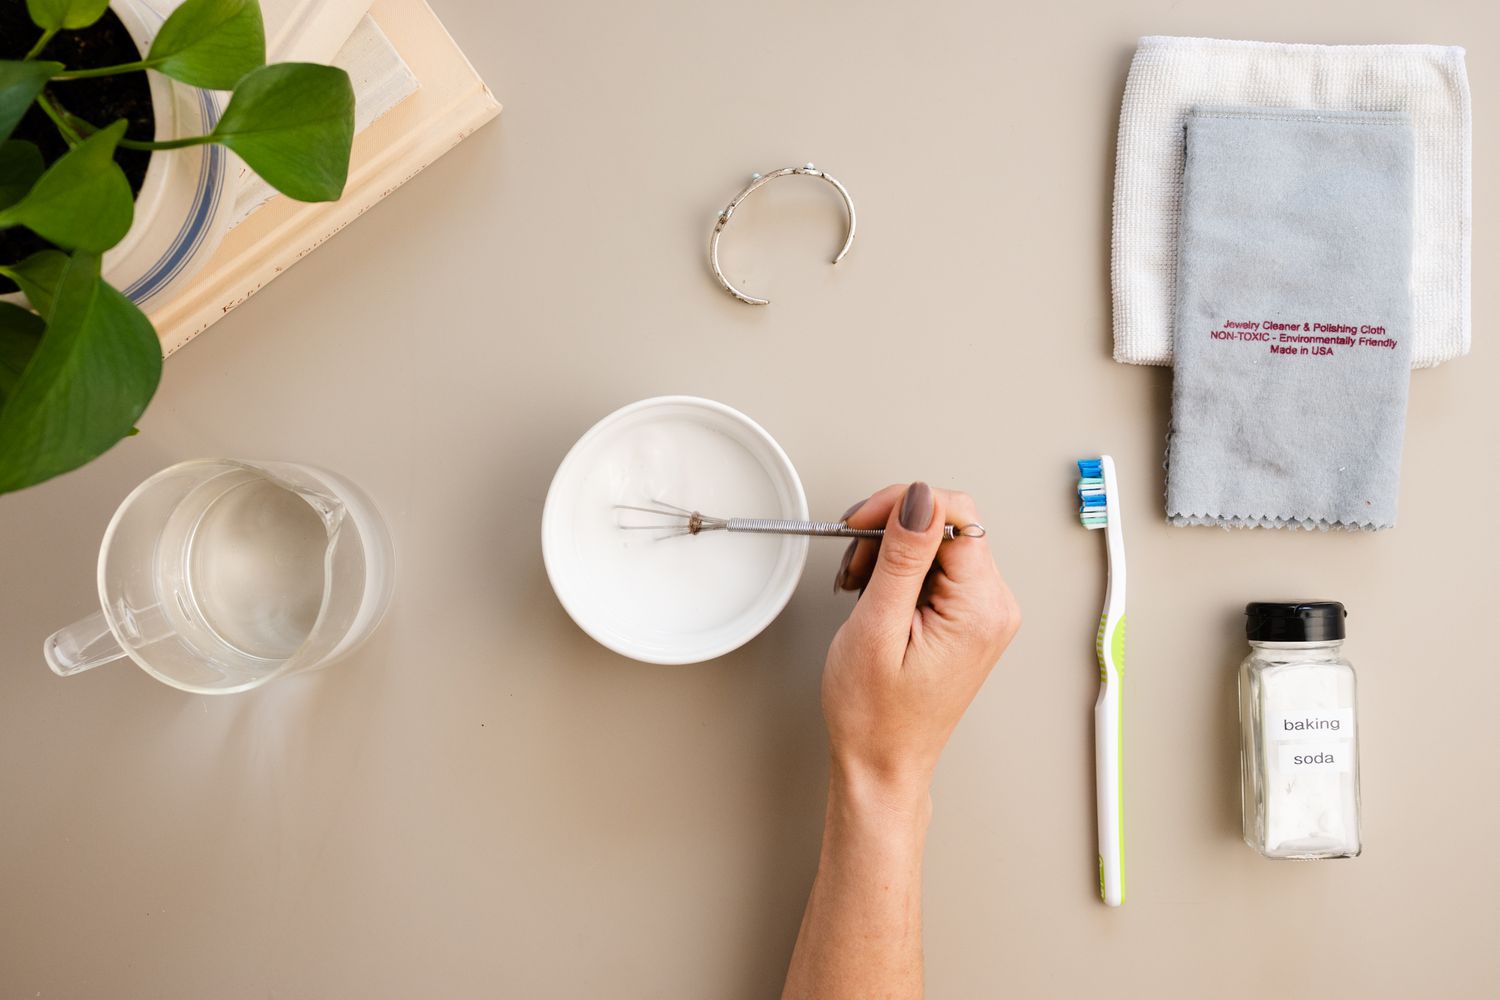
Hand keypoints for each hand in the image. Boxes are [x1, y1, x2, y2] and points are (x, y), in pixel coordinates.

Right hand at [823, 482, 1019, 802]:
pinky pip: (936, 568)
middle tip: (853, 565)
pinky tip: (876, 595)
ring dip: (889, 552)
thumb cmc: (875, 715)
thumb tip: (920, 499)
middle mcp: (994, 606)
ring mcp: (984, 612)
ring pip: (937, 542)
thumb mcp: (877, 627)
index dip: (901, 507)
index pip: (954, 513)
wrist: (882, 762)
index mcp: (981, 608)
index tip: (861, 524)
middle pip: (947, 523)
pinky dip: (899, 571)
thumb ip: (903, 557)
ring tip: (860, 588)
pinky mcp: (967, 616)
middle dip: (889, 532)